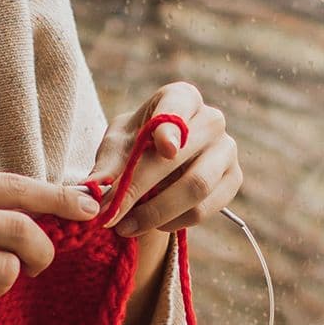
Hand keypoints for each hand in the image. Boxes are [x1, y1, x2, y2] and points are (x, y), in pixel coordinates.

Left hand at [86, 82, 243, 237]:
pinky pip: (204, 209)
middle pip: (181, 157)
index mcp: (181, 98)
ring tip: (125, 226)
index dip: (171, 129)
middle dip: (141, 188)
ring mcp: (227, 150)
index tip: (164, 149)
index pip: (177, 109)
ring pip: (196, 188)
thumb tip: (91, 189)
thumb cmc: (136, 145)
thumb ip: (107, 166)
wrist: (161, 163)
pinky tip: (153, 225)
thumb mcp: (116, 148)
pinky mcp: (233, 180)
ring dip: (156, 213)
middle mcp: (211, 120)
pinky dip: (174, 222)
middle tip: (110, 213)